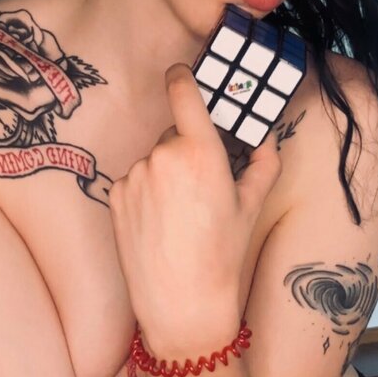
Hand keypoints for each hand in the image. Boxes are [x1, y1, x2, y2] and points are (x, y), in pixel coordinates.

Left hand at [108, 63, 281, 354]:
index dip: (181, 77)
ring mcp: (134, 176)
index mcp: (200, 151)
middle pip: (172, 135)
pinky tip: (157, 223)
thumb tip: (262, 139)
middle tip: (199, 190)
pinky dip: (143, 194)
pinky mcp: (115, 196)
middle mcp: (163, 156)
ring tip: (177, 216)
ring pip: (152, 161)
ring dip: (163, 175)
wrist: (183, 303)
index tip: (180, 73)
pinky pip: (133, 181)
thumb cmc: (222, 255)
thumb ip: (262, 163)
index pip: (182, 92)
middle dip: (184, 151)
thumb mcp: (251, 206)